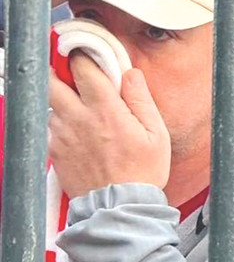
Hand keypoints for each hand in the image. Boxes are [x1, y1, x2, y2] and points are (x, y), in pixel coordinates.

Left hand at [48, 55, 170, 198]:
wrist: (119, 207)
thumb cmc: (142, 173)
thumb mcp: (157, 134)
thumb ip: (141, 99)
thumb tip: (130, 73)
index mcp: (105, 110)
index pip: (83, 67)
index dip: (83, 55)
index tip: (86, 54)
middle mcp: (77, 118)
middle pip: (50, 78)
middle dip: (57, 70)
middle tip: (71, 73)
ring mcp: (60, 134)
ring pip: (49, 102)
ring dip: (60, 99)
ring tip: (79, 109)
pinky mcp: (52, 149)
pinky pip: (48, 126)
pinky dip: (58, 122)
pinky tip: (76, 131)